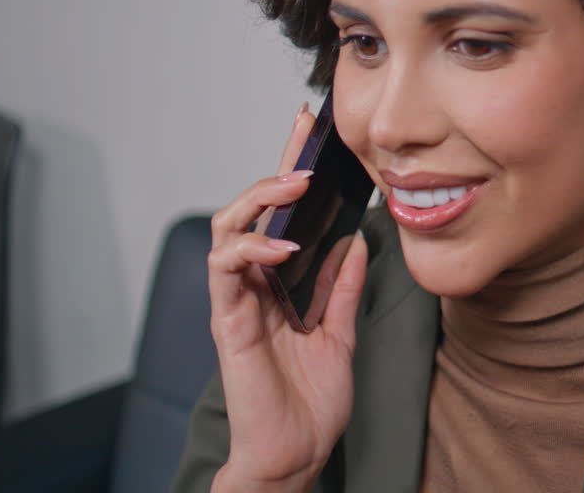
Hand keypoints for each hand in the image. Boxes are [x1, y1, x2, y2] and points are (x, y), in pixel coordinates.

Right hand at [207, 104, 367, 491]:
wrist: (296, 454)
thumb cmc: (310, 402)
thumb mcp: (340, 332)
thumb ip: (342, 287)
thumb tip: (358, 241)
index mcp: (279, 283)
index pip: (282, 215)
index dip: (290, 169)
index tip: (309, 130)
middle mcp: (253, 284)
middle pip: (251, 209)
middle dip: (274, 169)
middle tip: (304, 142)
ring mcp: (237, 301)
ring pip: (226, 229)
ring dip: (259, 199)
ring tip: (296, 186)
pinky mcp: (229, 322)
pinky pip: (225, 272)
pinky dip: (251, 250)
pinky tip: (284, 247)